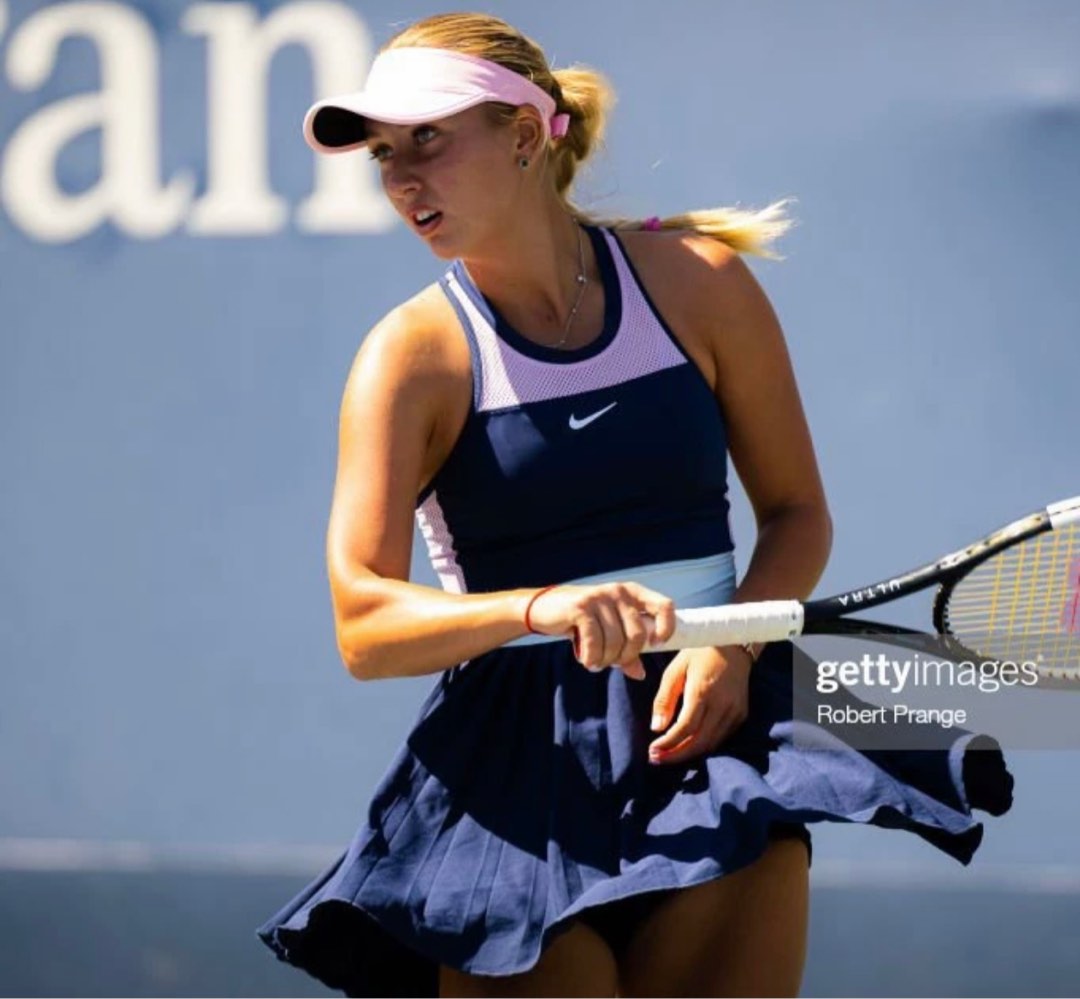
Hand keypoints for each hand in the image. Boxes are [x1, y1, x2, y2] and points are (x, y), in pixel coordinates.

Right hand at [525, 582, 675, 680]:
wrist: (544, 609)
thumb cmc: (581, 622)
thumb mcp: (607, 632)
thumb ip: (626, 651)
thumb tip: (640, 674)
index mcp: (632, 593)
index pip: (664, 606)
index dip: (666, 628)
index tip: (656, 644)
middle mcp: (618, 591)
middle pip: (637, 634)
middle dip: (625, 657)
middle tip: (610, 662)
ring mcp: (599, 597)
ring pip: (615, 642)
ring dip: (605, 660)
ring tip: (595, 662)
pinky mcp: (581, 607)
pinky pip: (595, 642)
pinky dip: (592, 658)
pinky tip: (585, 660)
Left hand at [648, 646, 751, 763]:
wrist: (733, 644)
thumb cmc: (698, 653)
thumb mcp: (675, 670)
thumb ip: (664, 699)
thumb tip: (656, 728)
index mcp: (702, 691)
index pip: (685, 728)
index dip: (668, 744)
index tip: (652, 751)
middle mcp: (722, 705)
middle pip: (699, 742)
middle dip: (676, 755)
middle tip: (657, 759)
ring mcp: (735, 711)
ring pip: (712, 744)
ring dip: (689, 754)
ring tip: (669, 755)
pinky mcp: (742, 714)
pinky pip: (722, 738)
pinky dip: (704, 745)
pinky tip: (689, 745)